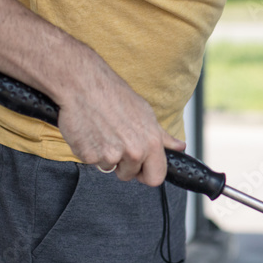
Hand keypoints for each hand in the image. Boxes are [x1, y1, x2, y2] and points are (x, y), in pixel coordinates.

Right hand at [57, 61, 184, 186]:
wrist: (83, 84)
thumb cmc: (113, 95)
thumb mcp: (145, 113)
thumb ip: (162, 136)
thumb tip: (179, 147)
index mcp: (151, 142)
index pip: (156, 178)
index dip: (147, 174)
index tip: (141, 168)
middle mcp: (134, 151)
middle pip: (129, 176)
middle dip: (123, 165)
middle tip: (116, 142)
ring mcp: (111, 155)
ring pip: (109, 168)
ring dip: (105, 156)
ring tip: (102, 132)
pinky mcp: (89, 156)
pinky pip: (91, 162)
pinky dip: (89, 151)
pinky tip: (90, 132)